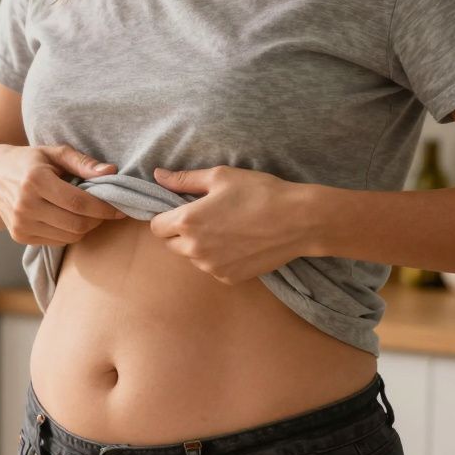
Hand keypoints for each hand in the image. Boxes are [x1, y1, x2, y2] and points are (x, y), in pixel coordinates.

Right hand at [0, 144, 125, 245]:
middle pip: (76, 224)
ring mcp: (20, 224)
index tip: (120, 208)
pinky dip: (69, 232)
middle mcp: (25, 205)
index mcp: (34, 181)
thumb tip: (111, 172)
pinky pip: (57, 241)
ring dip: (85, 227)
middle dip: (97, 220)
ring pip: (69, 236)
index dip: (103, 208)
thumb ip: (82, 162)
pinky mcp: (19, 236)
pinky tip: (68, 218)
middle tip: (105, 210)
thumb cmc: (26, 161)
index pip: (78, 203)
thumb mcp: (52, 152)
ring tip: (86, 212)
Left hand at [149, 166, 312, 283]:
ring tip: (226, 229)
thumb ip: (184, 179)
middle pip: (170, 244)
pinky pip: (211, 268)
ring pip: (191, 257)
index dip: (166, 217)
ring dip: (198, 246)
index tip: (182, 209)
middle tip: (206, 217)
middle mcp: (194, 249)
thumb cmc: (260, 192)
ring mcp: (211, 267)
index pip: (156, 227)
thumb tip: (158, 175)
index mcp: (188, 222)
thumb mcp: (220, 177)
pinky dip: (218, 258)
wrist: (299, 221)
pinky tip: (238, 242)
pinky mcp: (227, 278)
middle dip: (180, 232)